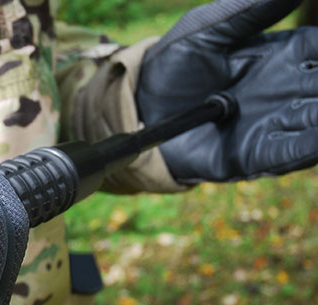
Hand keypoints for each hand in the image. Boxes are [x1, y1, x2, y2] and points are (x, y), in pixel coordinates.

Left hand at [137, 0, 317, 183]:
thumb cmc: (175, 64)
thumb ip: (249, 11)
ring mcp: (271, 123)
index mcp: (282, 55)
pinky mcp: (253, 154)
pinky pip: (288, 153)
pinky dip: (307, 147)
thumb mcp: (208, 30)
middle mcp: (284, 90)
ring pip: (314, 120)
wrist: (140, 107)